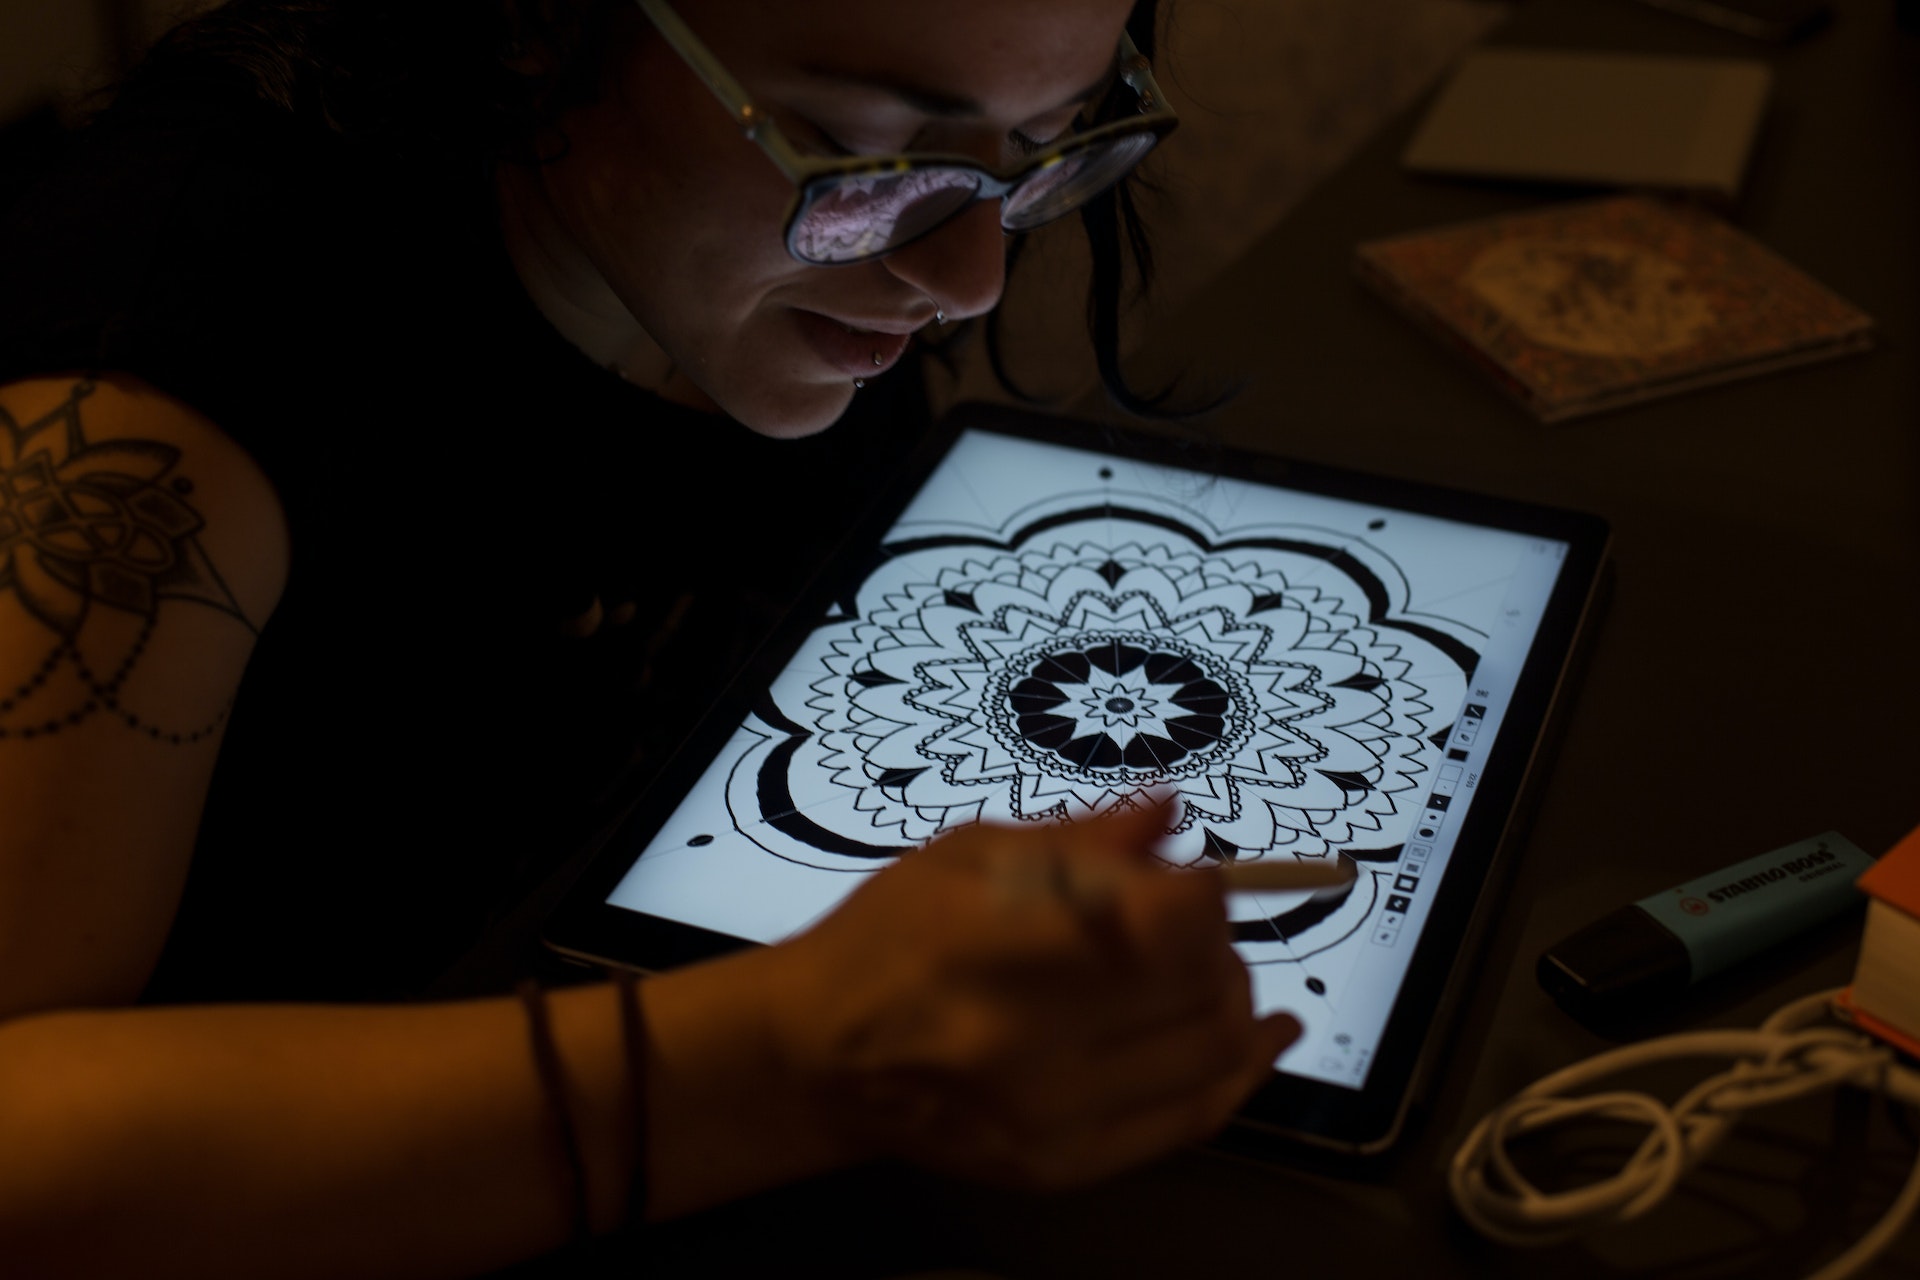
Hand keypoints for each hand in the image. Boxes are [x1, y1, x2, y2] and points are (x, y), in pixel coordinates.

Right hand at [764, 802, 1301, 1189]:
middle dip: (1219, 942)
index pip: (1164, 921)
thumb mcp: (970, 856)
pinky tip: (1264, 1036)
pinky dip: (1241, 1072)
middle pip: (1199, 985)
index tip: (1192, 878)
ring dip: (1236, 999)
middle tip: (1194, 921)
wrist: (821, 1059)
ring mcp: (1050, 1116)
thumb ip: (1081, 840)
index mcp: (996, 943)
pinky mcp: (1064, 1166)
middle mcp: (1026, 1041)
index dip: (1201, 894)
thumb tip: (1173, 814)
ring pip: (1211, 1053)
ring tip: (1215, 971)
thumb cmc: (889, 936)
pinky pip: (1192, 1120)